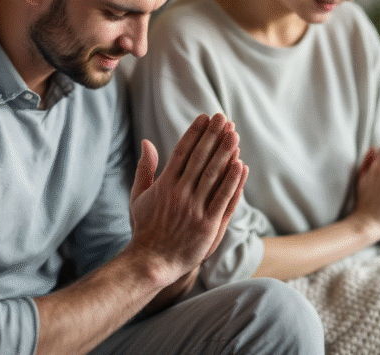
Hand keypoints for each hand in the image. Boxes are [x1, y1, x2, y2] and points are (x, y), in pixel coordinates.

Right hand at [127, 113, 247, 285]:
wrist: (152, 262)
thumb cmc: (145, 228)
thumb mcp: (138, 196)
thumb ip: (145, 169)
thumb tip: (147, 142)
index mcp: (164, 185)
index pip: (182, 152)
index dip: (195, 133)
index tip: (205, 117)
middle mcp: (180, 194)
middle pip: (200, 158)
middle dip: (212, 136)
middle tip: (223, 118)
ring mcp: (194, 209)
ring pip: (213, 175)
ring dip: (225, 153)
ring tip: (234, 134)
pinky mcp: (207, 225)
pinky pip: (223, 199)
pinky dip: (232, 182)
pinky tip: (240, 165)